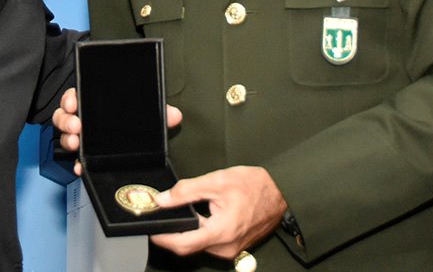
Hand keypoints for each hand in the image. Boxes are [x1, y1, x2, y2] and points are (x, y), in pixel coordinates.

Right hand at [52, 87, 182, 175]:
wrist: (134, 149)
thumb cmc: (133, 126)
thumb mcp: (145, 116)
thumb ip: (158, 113)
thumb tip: (174, 115)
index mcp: (94, 104)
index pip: (76, 96)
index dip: (71, 98)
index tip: (73, 103)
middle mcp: (84, 120)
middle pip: (64, 116)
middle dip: (66, 120)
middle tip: (76, 125)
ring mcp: (82, 139)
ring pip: (65, 136)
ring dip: (67, 140)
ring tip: (76, 143)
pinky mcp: (86, 157)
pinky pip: (76, 160)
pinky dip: (77, 164)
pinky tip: (81, 166)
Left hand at [150, 166, 286, 260]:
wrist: (282, 192)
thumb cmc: (254, 185)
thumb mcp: (217, 181)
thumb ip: (186, 191)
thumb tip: (162, 200)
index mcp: (221, 232)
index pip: (182, 243)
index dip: (162, 237)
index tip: (150, 228)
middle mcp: (225, 247)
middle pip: (188, 247)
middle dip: (172, 234)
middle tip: (160, 217)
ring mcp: (231, 250)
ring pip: (199, 245)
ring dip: (186, 233)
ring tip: (176, 214)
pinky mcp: (234, 247)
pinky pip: (210, 243)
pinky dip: (199, 232)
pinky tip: (196, 218)